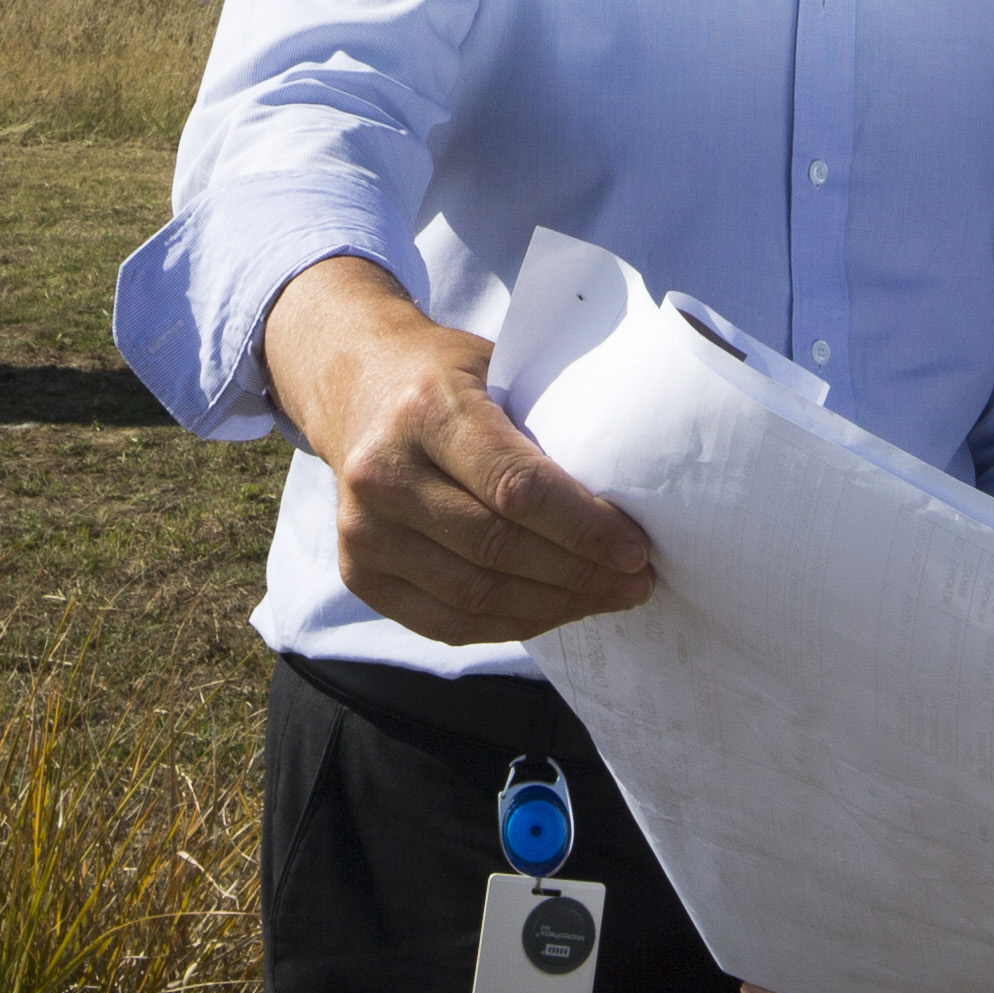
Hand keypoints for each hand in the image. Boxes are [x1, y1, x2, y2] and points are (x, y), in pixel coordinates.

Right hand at [258, 257, 656, 642]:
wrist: (358, 384)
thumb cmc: (448, 377)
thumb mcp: (498, 368)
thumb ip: (546, 423)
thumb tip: (632, 492)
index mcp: (425, 410)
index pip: (515, 487)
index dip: (583, 528)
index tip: (635, 547)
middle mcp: (382, 473)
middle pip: (498, 549)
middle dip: (580, 574)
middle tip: (636, 580)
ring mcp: (363, 530)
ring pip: (475, 596)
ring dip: (554, 606)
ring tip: (606, 597)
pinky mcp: (357, 572)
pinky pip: (445, 622)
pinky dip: (509, 624)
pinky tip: (554, 610)